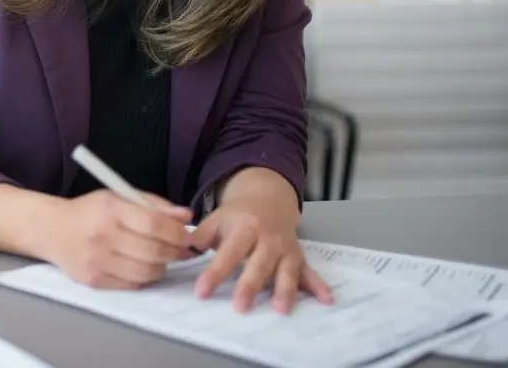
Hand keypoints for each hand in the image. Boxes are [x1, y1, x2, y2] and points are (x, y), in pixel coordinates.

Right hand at [41, 190, 194, 289]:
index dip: (178, 233)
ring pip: (147, 272)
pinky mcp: (95, 281)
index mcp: (111, 209)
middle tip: (182, 250)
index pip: (155, 224)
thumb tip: (186, 216)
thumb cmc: (90, 211)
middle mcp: (104, 236)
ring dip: (162, 266)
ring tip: (161, 257)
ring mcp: (98, 261)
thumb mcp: (118, 197)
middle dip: (176, 252)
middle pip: (154, 251)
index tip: (187, 236)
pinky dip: (144, 277)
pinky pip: (133, 285)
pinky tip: (142, 267)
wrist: (51, 230)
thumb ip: (154, 205)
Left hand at [189, 192, 333, 313]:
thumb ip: (200, 235)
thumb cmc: (237, 215)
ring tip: (280, 309)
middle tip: (240, 307)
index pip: (228, 253)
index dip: (215, 273)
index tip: (202, 292)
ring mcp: (286, 249)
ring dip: (285, 290)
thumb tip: (181, 248)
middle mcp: (268, 239)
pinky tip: (327, 299)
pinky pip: (311, 272)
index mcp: (245, 228)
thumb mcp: (217, 218)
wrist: (268, 198)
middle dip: (250, 285)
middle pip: (258, 264)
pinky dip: (319, 286)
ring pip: (286, 270)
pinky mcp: (299, 257)